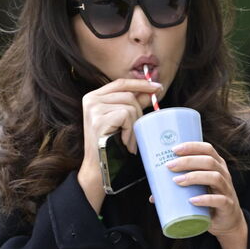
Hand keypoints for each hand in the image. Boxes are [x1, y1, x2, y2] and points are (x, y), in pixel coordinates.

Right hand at [75, 77, 155, 203]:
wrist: (99, 166)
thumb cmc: (112, 143)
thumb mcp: (123, 120)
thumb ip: (134, 103)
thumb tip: (152, 90)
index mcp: (95, 96)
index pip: (122, 83)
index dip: (141, 83)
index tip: (158, 87)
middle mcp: (91, 99)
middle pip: (129, 96)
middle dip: (139, 114)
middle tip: (136, 132)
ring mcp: (93, 109)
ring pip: (129, 106)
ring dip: (134, 126)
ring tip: (129, 139)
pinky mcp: (98, 119)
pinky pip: (126, 116)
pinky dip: (130, 130)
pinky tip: (124, 141)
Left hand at [166, 141, 244, 236]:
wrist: (227, 222)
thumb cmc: (209, 201)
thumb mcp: (196, 191)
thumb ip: (178, 189)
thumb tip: (153, 195)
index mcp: (216, 166)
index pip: (207, 149)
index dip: (191, 146)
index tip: (173, 150)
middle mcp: (224, 175)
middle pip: (209, 161)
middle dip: (187, 161)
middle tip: (169, 166)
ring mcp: (227, 190)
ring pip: (215, 177)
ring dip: (194, 177)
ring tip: (177, 181)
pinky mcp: (227, 206)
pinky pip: (219, 200)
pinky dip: (205, 199)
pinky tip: (192, 200)